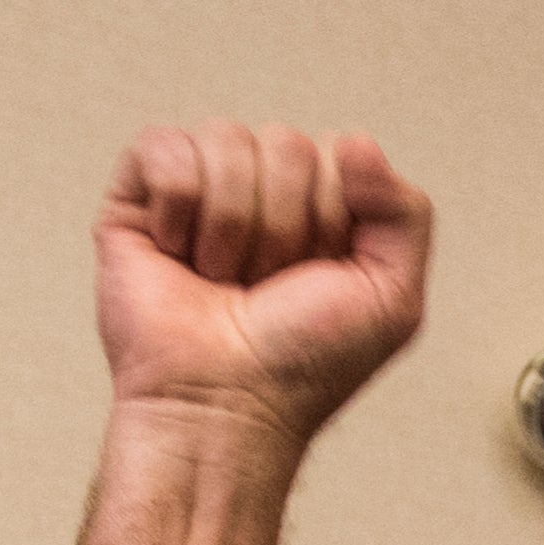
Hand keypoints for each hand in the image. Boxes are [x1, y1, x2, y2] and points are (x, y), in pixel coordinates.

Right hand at [95, 123, 431, 455]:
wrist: (228, 404)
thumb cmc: (307, 363)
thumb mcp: (393, 299)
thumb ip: (406, 212)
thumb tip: (353, 142)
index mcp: (321, 207)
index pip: (340, 157)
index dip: (333, 221)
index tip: (318, 279)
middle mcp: (261, 191)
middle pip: (285, 145)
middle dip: (284, 227)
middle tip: (264, 286)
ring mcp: (199, 190)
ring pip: (226, 140)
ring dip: (233, 225)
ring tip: (221, 279)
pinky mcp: (137, 197)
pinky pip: (165, 146)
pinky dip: (179, 207)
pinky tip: (178, 255)